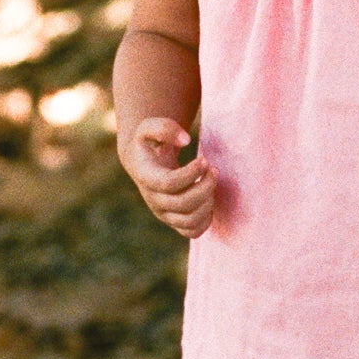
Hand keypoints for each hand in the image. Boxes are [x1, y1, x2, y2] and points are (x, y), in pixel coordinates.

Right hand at [121, 114, 216, 239]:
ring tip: (211, 182)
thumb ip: (165, 127)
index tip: (204, 160)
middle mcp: (153, 200)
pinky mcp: (174, 222)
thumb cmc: (149, 142)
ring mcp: (164, 214)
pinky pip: (193, 232)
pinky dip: (207, 219)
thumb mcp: (149, 127)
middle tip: (214, 170)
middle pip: (183, 204)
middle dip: (205, 186)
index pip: (169, 184)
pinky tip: (209, 197)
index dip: (191, 173)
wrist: (143, 163)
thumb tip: (185, 140)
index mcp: (146, 178)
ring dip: (208, 201)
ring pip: (190, 221)